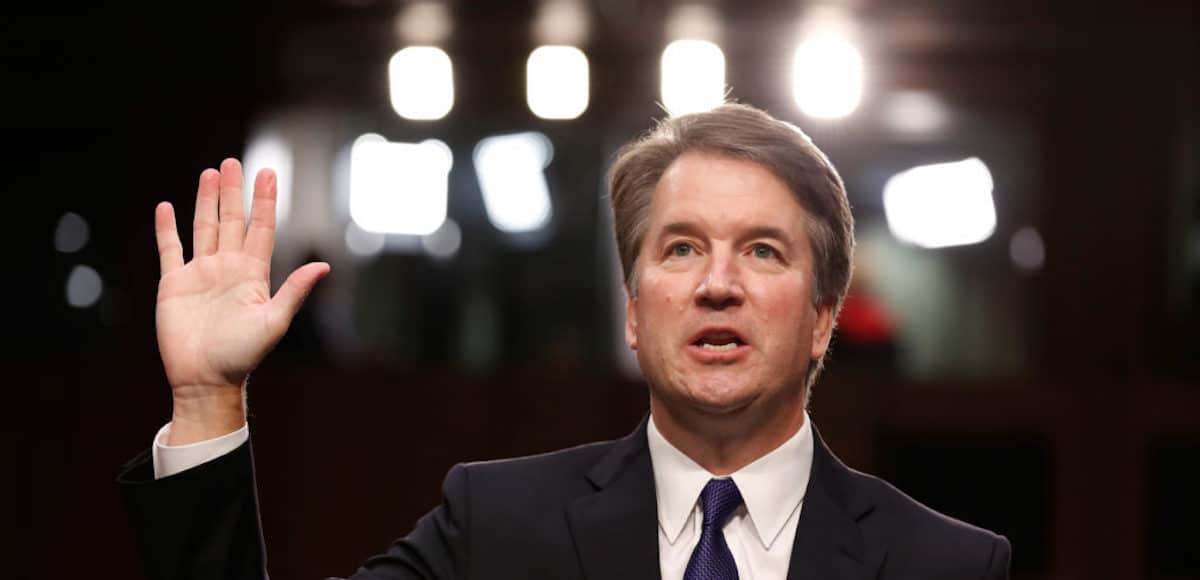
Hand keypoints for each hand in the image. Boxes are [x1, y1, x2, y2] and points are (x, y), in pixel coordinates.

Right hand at [154, 159, 329, 442]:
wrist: (206, 379)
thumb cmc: (242, 356)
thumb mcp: (274, 322)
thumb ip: (295, 291)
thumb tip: (324, 265)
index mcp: (253, 274)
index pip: (260, 229)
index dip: (264, 201)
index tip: (269, 173)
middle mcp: (227, 268)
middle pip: (231, 221)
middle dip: (233, 192)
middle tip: (232, 162)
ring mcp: (201, 274)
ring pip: (204, 228)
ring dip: (206, 201)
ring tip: (209, 173)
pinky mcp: (174, 284)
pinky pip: (170, 250)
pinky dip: (167, 229)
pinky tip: (167, 207)